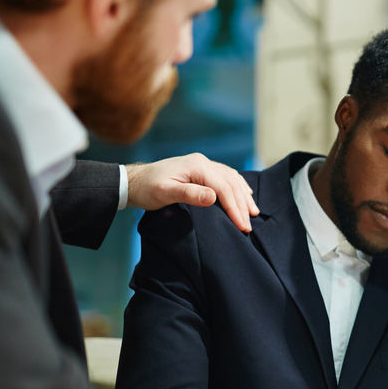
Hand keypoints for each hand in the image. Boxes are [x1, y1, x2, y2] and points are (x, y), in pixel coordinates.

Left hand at [125, 154, 258, 232]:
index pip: (224, 188)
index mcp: (197, 166)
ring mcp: (203, 164)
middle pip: (231, 184)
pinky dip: (237, 187)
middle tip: (248, 226)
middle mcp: (203, 162)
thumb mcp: (165, 193)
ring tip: (253, 212)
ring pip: (232, 179)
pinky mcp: (201, 169)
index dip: (235, 208)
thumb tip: (214, 197)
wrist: (134, 181)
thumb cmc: (148, 189)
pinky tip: (244, 194)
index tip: (242, 226)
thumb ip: (190, 194)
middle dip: (242, 206)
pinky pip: (226, 176)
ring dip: (243, 196)